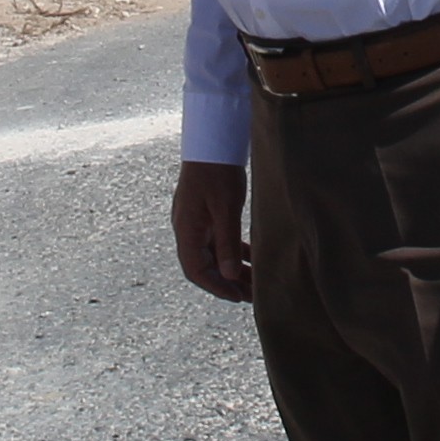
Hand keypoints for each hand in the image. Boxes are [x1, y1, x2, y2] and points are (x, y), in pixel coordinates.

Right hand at [173, 160, 252, 302]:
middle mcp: (186, 229)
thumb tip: (229, 275)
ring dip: (231, 270)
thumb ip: (227, 242)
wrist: (212, 142)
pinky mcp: (205, 215)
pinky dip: (232, 253)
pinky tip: (250, 259)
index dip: (217, 287)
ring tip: (253, 283)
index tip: (238, 297)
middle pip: (204, 266)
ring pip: (212, 255)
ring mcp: (195, 222)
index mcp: (186, 230)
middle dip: (226, 283)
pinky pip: (217, 242)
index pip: (197, 270)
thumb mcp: (226, 208)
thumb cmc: (217, 172)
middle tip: (250, 297)